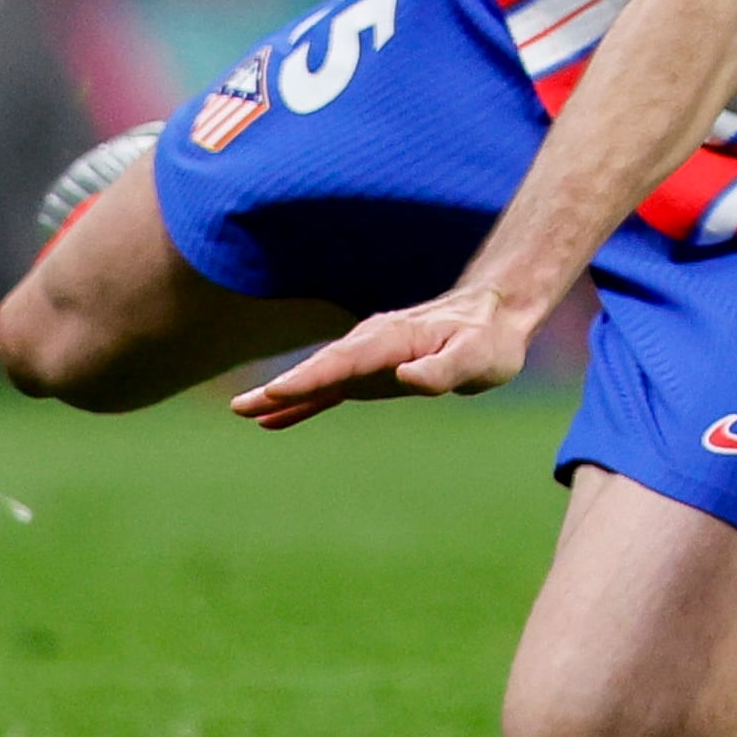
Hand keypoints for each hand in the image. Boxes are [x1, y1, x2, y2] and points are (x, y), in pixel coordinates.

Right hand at [229, 285, 540, 426]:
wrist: (495, 317)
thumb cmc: (490, 339)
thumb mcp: (478, 357)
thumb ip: (443, 369)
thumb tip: (406, 378)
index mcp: (394, 338)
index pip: (345, 360)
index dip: (311, 377)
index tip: (277, 391)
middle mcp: (373, 344)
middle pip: (321, 367)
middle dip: (283, 386)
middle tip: (242, 405)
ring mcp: (368, 358)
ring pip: (318, 377)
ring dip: (281, 393)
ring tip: (242, 410)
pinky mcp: (370, 373)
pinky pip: (330, 389)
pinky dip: (302, 402)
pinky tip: (272, 420)